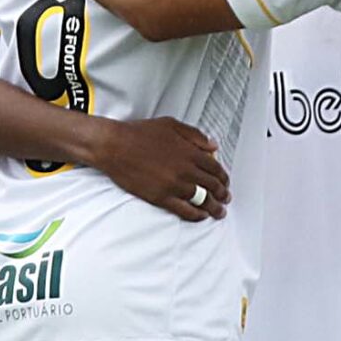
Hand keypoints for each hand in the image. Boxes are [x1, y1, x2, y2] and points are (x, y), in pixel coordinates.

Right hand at [92, 117, 230, 221]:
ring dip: (214, 207)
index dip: (223, 177)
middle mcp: (186, 170)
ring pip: (202, 200)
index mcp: (190, 152)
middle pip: (212, 186)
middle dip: (222, 194)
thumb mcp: (171, 125)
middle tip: (226, 198)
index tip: (225, 182)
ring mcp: (174, 185)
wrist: (115, 145)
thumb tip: (213, 145)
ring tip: (219, 212)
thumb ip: (195, 135)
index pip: (215, 168)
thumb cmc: (139, 133)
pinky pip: (184, 210)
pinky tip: (201, 216)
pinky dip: (196, 215)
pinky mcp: (161, 197)